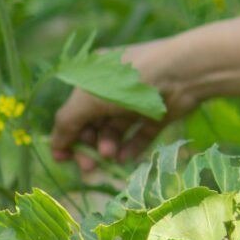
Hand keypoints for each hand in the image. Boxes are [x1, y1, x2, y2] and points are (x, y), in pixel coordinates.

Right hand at [48, 12, 239, 170]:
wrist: (183, 73)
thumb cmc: (128, 81)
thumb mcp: (88, 99)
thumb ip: (67, 122)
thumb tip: (56, 146)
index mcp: (93, 77)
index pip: (73, 110)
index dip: (66, 135)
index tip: (63, 159)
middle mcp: (113, 88)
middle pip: (93, 124)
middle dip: (89, 146)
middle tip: (89, 166)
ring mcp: (136, 101)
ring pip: (115, 131)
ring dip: (109, 146)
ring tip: (111, 155)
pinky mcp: (157, 114)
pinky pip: (139, 135)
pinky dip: (130, 148)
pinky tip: (125, 158)